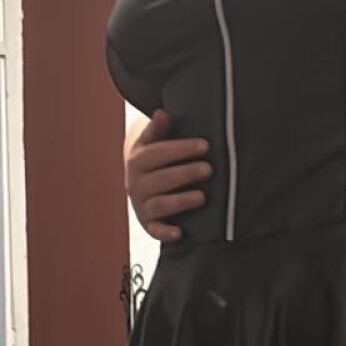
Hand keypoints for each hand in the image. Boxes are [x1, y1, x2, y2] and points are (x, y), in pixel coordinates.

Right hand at [124, 109, 211, 241]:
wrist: (139, 184)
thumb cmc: (154, 159)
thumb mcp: (152, 143)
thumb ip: (157, 129)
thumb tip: (162, 113)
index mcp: (137, 161)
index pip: (158, 153)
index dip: (181, 149)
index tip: (205, 145)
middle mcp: (135, 184)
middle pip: (161, 179)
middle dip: (185, 174)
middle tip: (209, 169)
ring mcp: (141, 205)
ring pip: (160, 205)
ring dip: (180, 201)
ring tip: (203, 196)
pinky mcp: (148, 224)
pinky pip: (155, 230)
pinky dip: (165, 233)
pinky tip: (180, 233)